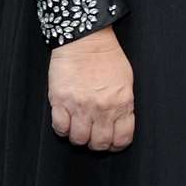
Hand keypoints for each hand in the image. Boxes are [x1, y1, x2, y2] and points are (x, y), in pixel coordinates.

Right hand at [47, 25, 134, 150]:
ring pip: (78, 139)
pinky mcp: (60, 101)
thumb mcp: (126, 82)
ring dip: (79, 137)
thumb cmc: (108, 58)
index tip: (112, 142)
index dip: (116, 144)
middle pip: (99, 143)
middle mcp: (102, 108)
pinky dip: (62, 129)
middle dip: (97, 143)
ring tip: (79, 127)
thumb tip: (120, 123)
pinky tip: (66, 121)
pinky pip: (60, 128)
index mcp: (122, 103)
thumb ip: (123, 104)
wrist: (86, 40)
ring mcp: (80, 106)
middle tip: (94, 136)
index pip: (122, 138)